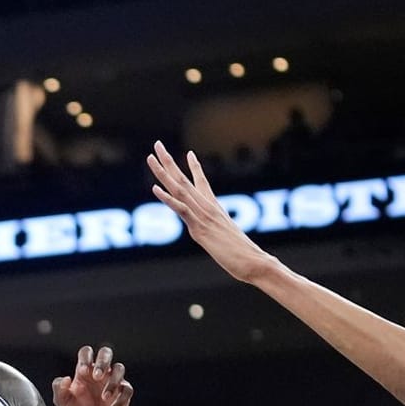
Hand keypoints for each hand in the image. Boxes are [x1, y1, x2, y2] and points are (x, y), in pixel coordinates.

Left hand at [50, 345, 132, 405]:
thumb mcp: (63, 402)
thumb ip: (59, 389)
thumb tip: (66, 379)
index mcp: (85, 369)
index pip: (86, 353)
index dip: (85, 359)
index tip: (82, 372)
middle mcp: (100, 371)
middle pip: (106, 352)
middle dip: (102, 362)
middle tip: (97, 377)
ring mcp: (113, 380)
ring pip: (119, 369)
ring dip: (113, 382)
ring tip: (104, 398)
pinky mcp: (123, 392)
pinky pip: (127, 389)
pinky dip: (120, 399)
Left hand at [147, 142, 275, 283]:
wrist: (254, 261)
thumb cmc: (244, 255)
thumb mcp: (229, 240)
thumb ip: (221, 234)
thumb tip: (220, 238)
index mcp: (215, 209)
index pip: (203, 183)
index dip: (194, 167)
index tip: (188, 153)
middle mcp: (208, 207)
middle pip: (184, 179)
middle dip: (169, 162)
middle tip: (157, 144)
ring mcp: (203, 216)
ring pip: (180, 189)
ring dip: (163, 173)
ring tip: (151, 157)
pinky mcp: (199, 228)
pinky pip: (181, 210)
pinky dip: (168, 199)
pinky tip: (155, 189)